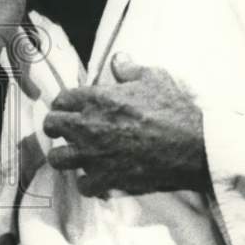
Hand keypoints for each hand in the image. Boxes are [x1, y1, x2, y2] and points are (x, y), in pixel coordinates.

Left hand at [42, 53, 209, 195]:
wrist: (193, 147)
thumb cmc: (174, 111)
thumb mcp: (154, 78)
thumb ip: (129, 68)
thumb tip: (118, 59)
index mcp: (96, 99)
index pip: (61, 99)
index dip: (64, 104)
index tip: (71, 109)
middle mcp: (88, 125)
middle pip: (51, 125)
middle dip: (56, 127)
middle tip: (68, 131)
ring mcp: (94, 154)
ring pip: (58, 158)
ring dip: (66, 156)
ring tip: (76, 156)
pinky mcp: (106, 178)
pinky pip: (83, 185)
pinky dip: (89, 183)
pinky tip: (98, 178)